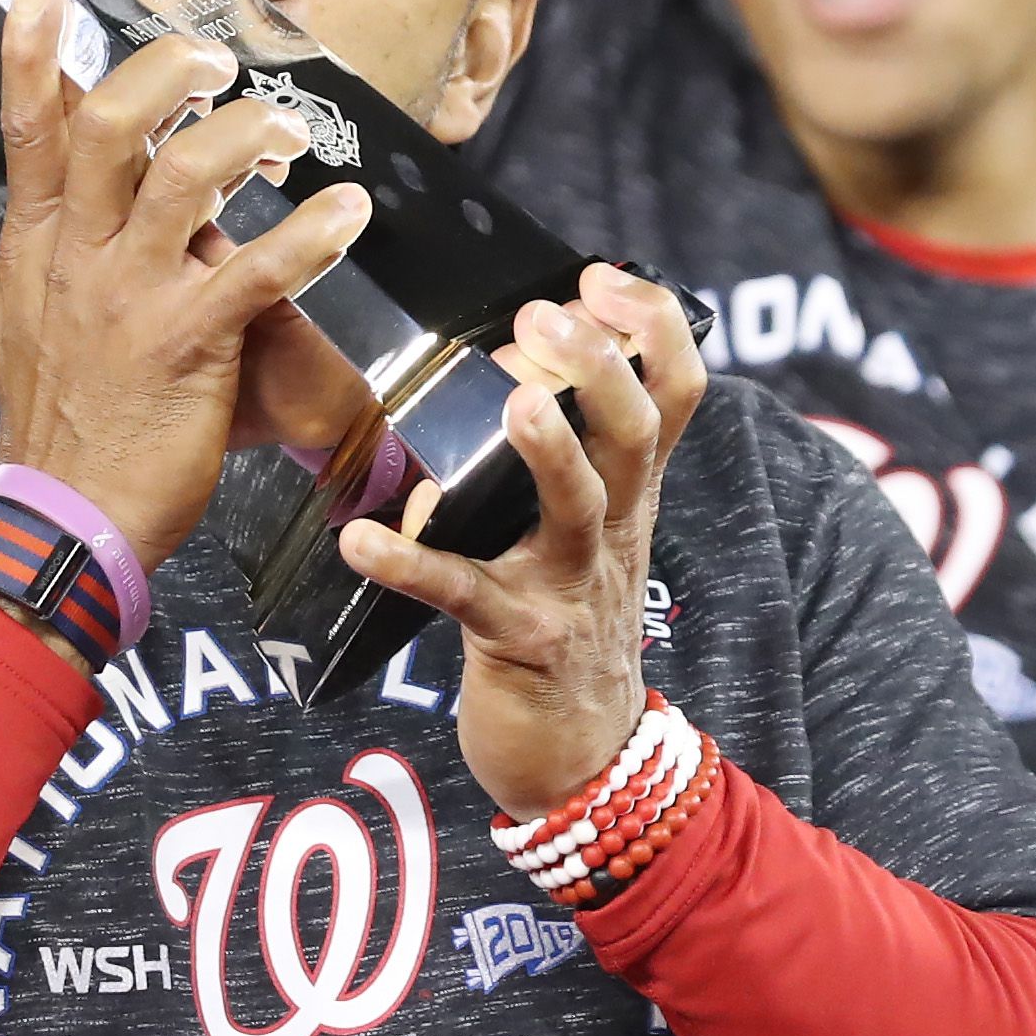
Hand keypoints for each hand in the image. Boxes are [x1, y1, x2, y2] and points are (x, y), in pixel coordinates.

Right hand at [0, 0, 371, 574]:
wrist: (63, 524)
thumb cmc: (59, 428)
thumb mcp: (22, 331)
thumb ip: (29, 269)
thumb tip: (15, 231)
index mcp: (39, 248)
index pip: (27, 131)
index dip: (32, 53)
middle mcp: (80, 259)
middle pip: (108, 127)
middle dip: (165, 74)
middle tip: (216, 61)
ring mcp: (132, 299)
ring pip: (187, 178)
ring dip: (247, 135)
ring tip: (289, 131)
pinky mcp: (190, 344)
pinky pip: (257, 272)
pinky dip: (311, 233)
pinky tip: (348, 211)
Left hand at [338, 265, 702, 820]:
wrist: (584, 758)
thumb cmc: (568, 623)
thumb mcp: (581, 534)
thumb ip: (554, 459)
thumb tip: (494, 373)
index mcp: (630, 495)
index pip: (674, 394)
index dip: (653, 328)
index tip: (601, 277)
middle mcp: (614, 531)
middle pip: (635, 434)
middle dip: (602, 367)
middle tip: (546, 314)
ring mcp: (571, 586)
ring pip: (578, 505)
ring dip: (551, 450)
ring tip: (516, 399)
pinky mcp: (518, 638)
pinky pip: (462, 594)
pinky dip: (410, 563)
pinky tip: (361, 539)